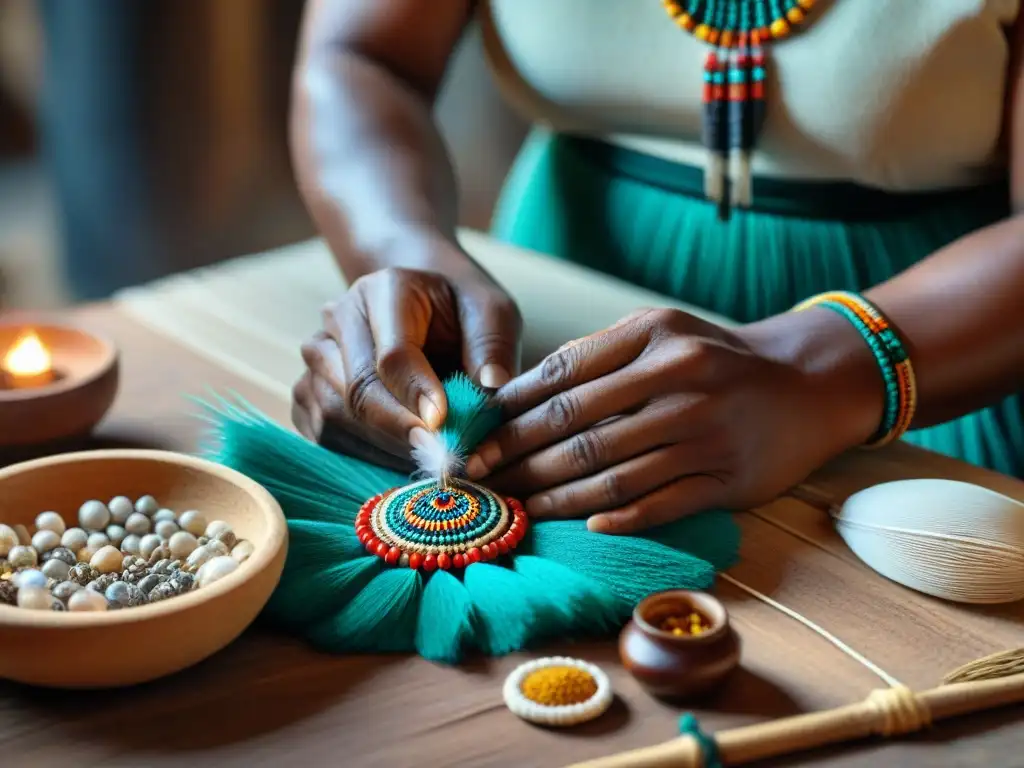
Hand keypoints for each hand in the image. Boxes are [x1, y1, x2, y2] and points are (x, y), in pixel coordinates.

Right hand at [293, 262, 521, 462]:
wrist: (422, 307)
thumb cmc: (460, 311)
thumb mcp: (491, 312)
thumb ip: (492, 345)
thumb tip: (492, 386)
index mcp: (384, 290)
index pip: (392, 354)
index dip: (416, 394)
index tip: (444, 424)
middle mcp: (339, 318)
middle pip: (357, 390)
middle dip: (401, 431)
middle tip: (441, 459)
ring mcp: (317, 355)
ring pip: (335, 416)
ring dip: (383, 448)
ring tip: (428, 458)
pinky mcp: (307, 389)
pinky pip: (324, 433)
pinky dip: (361, 454)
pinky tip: (399, 456)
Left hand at [466, 308, 880, 533]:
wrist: (806, 384)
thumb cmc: (717, 358)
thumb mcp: (664, 332)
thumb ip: (599, 355)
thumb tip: (522, 391)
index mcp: (654, 336)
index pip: (563, 375)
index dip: (511, 409)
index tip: (476, 434)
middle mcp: (679, 380)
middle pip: (576, 427)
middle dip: (517, 456)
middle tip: (479, 478)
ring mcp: (703, 433)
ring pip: (610, 473)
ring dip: (554, 496)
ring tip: (516, 506)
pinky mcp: (725, 478)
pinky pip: (657, 504)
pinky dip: (616, 518)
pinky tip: (584, 526)